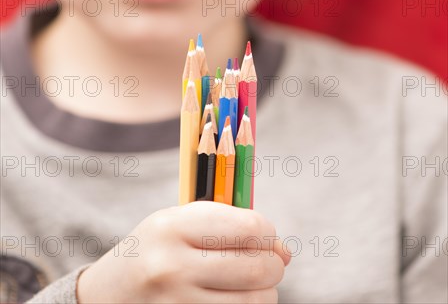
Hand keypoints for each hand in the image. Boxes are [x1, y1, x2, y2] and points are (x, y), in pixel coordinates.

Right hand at [77, 201, 290, 302]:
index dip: (269, 233)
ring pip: (256, 303)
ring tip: (250, 282)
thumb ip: (227, 224)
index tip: (268, 237)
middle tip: (268, 262)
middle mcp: (173, 267)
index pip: (248, 228)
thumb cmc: (154, 250)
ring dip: (265, 292)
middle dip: (274, 264)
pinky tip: (233, 298)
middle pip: (258, 269)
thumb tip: (283, 250)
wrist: (106, 295)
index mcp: (172, 227)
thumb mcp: (178, 222)